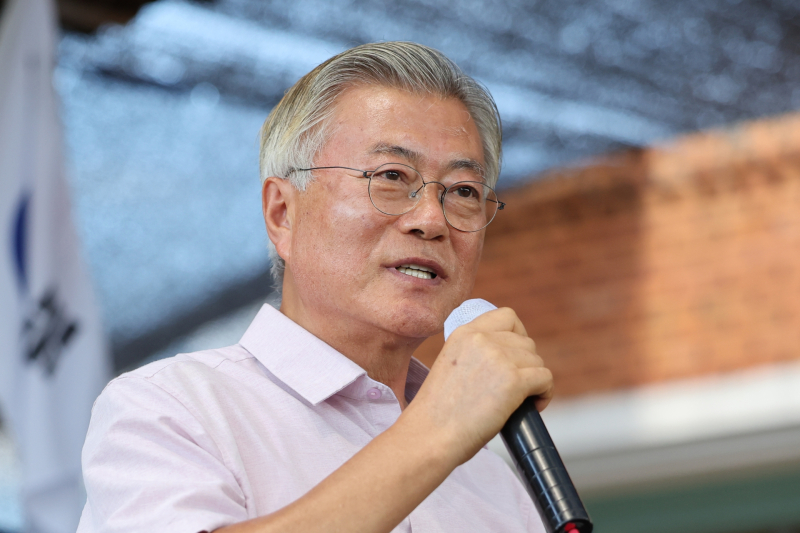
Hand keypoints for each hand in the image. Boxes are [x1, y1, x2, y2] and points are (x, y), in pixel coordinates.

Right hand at [402, 307, 552, 465]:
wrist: (430, 436)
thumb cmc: (438, 413)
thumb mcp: (451, 366)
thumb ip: (476, 354)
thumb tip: (509, 360)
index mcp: (464, 333)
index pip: (507, 316)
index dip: (519, 335)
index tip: (516, 356)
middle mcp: (482, 339)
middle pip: (526, 342)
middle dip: (526, 365)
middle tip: (517, 388)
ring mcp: (498, 358)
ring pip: (537, 361)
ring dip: (535, 380)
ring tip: (523, 401)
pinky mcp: (512, 381)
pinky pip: (545, 378)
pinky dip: (545, 393)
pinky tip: (534, 406)